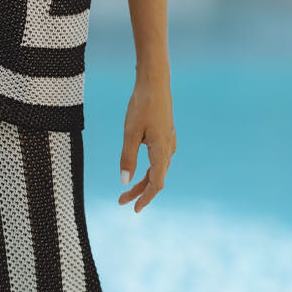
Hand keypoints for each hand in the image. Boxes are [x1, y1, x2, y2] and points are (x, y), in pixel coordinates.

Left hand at [118, 79, 175, 212]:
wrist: (155, 82)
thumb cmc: (141, 106)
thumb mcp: (130, 133)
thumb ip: (127, 158)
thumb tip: (124, 182)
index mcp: (162, 151)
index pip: (156, 184)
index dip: (145, 198)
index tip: (133, 209)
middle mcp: (169, 149)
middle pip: (156, 178)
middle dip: (139, 192)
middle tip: (121, 201)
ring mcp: (169, 142)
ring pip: (158, 169)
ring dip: (143, 181)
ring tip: (127, 190)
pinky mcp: (166, 135)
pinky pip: (159, 159)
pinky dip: (149, 170)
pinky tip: (140, 170)